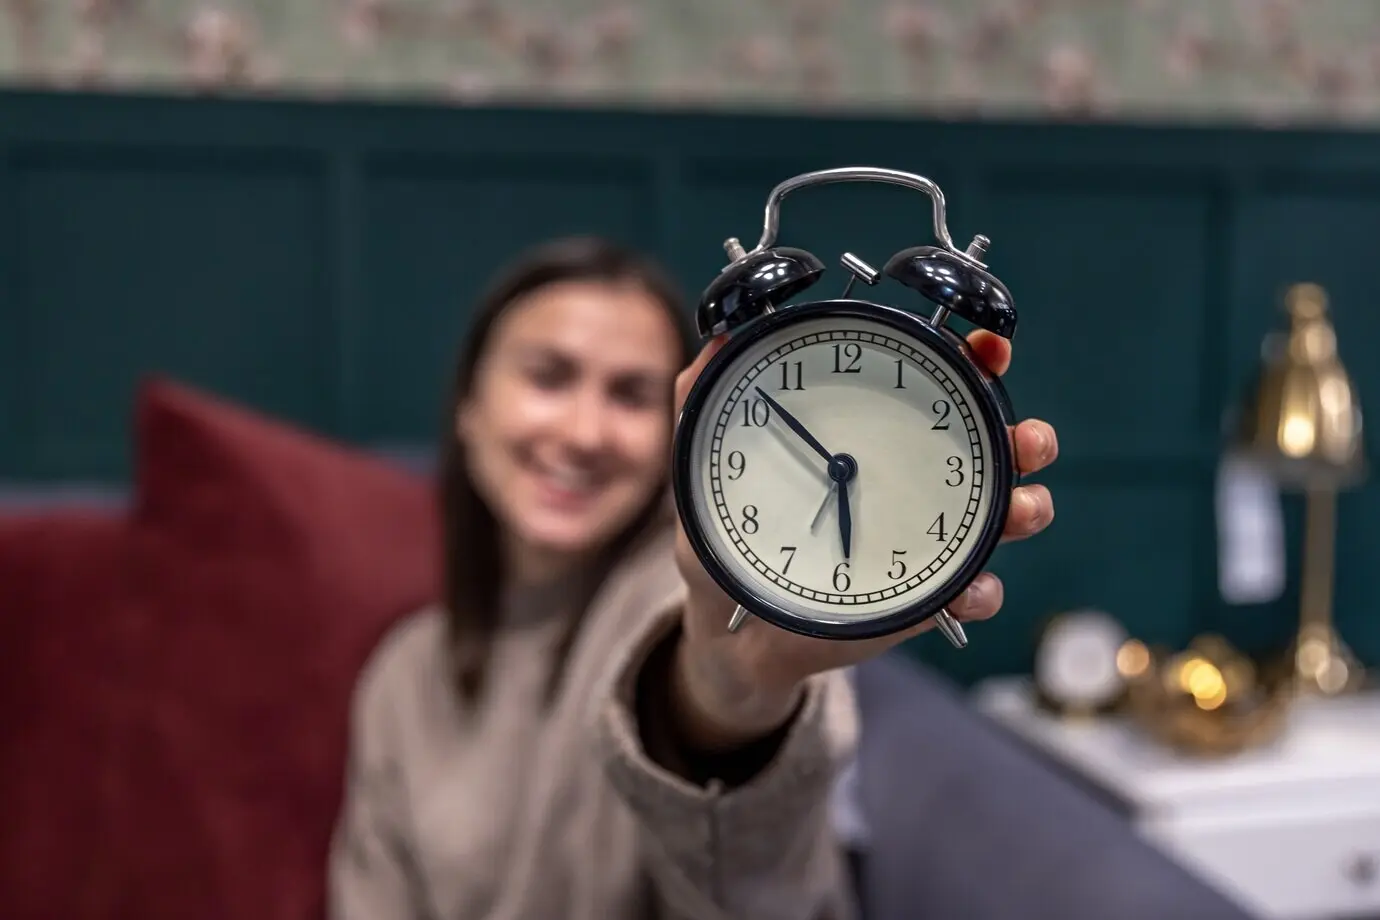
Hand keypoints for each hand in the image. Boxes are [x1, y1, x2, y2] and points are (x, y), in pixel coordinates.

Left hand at [669, 330, 1058, 749]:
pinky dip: (980, 590)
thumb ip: (701, 398)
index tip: (987, 346)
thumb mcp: (706, 465)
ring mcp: (925, 540)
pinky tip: (966, 589)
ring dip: (1025, 508)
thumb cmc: (726, 536)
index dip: (975, 361)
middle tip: (1027, 438)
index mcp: (873, 436)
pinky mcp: (922, 597)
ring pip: (1002, 516)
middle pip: (995, 448)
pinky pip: (971, 592)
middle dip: (1027, 437)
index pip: (937, 385)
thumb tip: (718, 336)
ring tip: (1020, 509)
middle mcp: (913, 481)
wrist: (730, 627)